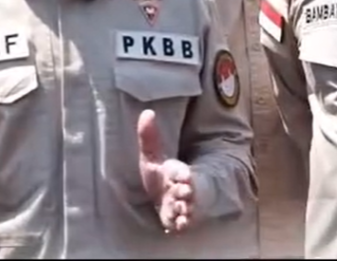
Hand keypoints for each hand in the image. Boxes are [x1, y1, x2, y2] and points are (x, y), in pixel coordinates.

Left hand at [137, 109, 194, 232]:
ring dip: (184, 208)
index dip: (183, 173)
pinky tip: (180, 225)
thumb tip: (147, 112)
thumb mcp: (152, 157)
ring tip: (179, 208)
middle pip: (188, 190)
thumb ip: (149, 137)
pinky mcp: (180, 221)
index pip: (182, 172)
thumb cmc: (160, 177)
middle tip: (183, 191)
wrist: (166, 200)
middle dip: (186, 191)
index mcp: (177, 172)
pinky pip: (183, 224)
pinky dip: (182, 224)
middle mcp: (183, 189)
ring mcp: (183, 206)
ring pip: (188, 207)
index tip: (185, 175)